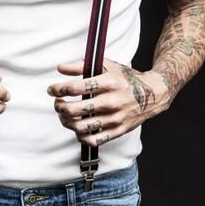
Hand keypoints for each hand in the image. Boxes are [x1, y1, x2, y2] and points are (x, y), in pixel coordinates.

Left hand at [47, 57, 170, 146]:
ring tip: (64, 115)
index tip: (52, 89)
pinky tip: (78, 127)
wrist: (152, 94)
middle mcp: (112, 102)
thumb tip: (60, 68)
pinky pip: (93, 140)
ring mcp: (115, 119)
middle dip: (60, 106)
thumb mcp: (106, 66)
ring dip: (66, 122)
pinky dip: (80, 136)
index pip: (76, 88)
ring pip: (81, 127)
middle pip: (75, 109)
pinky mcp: (117, 131)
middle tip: (57, 103)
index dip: (58, 89)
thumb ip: (81, 66)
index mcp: (109, 83)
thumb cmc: (125, 78)